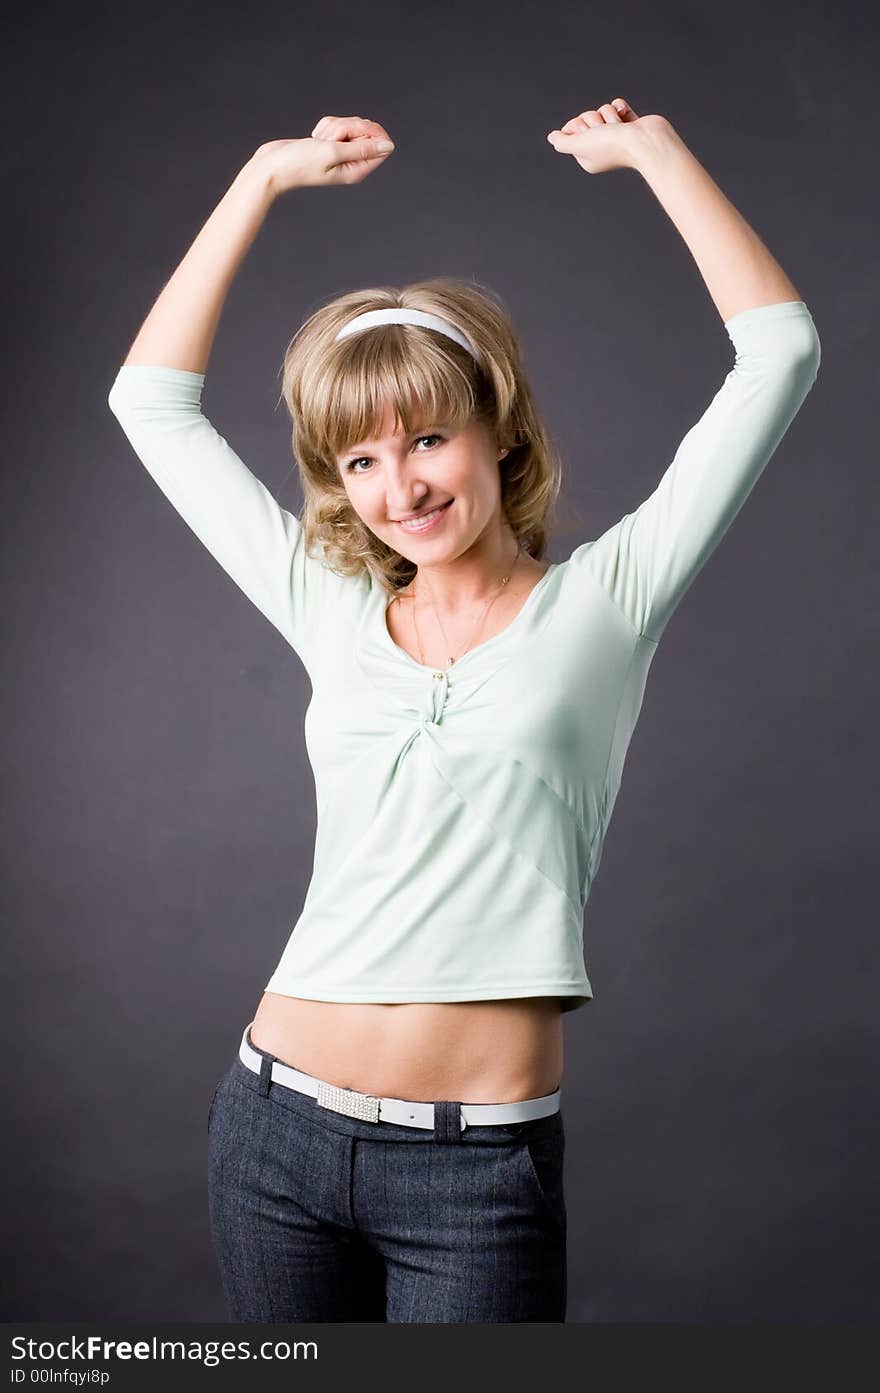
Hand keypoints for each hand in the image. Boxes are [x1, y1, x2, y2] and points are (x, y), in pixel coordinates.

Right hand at [251, 115, 395, 195]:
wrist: (274, 165)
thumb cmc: (300, 163)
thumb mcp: (333, 152)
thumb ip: (363, 148)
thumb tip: (388, 146)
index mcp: (358, 170)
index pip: (381, 144)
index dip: (369, 131)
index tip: (349, 134)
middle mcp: (352, 162)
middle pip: (367, 131)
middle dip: (348, 127)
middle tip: (330, 139)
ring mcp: (341, 153)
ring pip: (350, 125)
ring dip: (334, 126)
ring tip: (319, 141)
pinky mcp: (330, 143)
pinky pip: (336, 125)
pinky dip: (325, 127)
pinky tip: (314, 138)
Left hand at [547, 97, 661, 173]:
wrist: (645, 141)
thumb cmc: (613, 145)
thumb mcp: (580, 145)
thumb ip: (563, 142)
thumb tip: (552, 137)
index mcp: (587, 156)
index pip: (572, 129)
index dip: (577, 126)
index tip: (587, 134)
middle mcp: (600, 147)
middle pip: (586, 118)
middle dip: (594, 120)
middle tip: (603, 131)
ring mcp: (615, 135)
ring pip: (601, 110)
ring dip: (609, 116)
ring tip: (619, 128)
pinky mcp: (628, 123)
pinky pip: (616, 105)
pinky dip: (620, 108)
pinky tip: (625, 117)